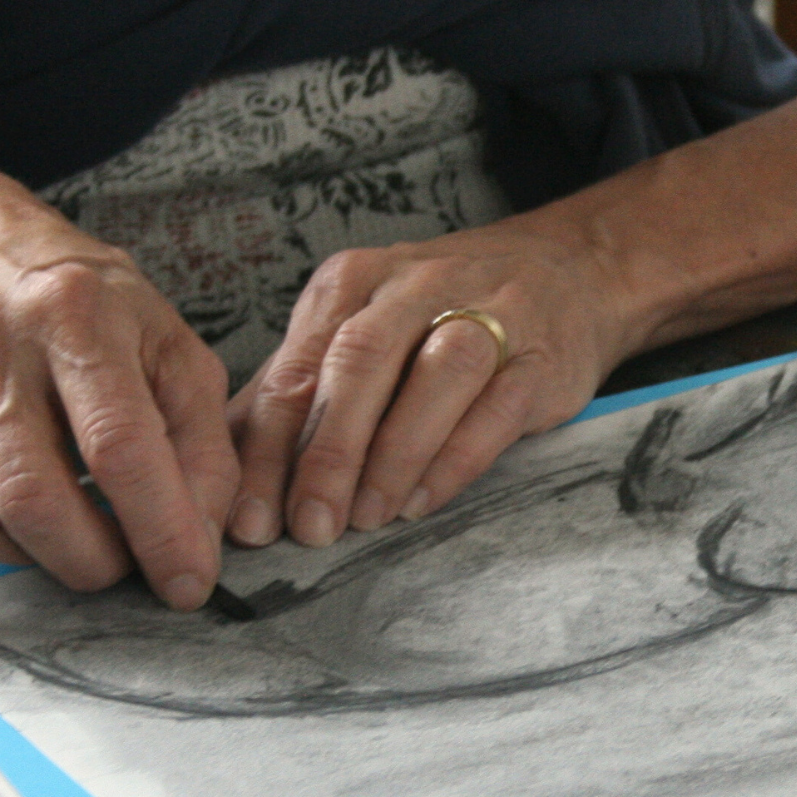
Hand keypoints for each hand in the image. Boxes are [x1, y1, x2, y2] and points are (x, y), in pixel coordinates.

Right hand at [0, 128, 238, 606]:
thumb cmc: (84, 299)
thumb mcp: (165, 341)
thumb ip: (200, 432)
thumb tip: (206, 533)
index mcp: (79, 318)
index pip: (122, 449)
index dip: (160, 530)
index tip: (188, 584)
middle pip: (34, 495)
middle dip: (90, 559)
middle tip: (123, 569)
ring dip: (24, 558)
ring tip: (67, 551)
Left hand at [226, 221, 632, 547]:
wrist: (570, 272)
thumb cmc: (448, 313)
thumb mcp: (364, 330)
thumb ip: (301, 388)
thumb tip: (226, 463)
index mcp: (353, 282)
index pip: (297, 368)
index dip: (268, 449)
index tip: (249, 518)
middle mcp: (415, 287)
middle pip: (359, 364)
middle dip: (326, 452)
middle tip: (307, 525)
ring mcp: (486, 314)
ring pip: (432, 377)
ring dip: (391, 454)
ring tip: (364, 519)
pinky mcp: (540, 355)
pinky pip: (495, 407)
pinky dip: (455, 458)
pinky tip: (422, 499)